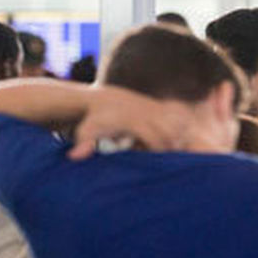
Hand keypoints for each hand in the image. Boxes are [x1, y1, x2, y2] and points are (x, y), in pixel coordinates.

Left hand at [69, 87, 195, 159]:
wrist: (106, 100)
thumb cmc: (95, 120)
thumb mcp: (86, 131)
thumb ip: (83, 144)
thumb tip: (73, 157)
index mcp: (134, 121)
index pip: (157, 141)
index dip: (157, 153)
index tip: (147, 157)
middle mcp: (149, 113)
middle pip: (172, 136)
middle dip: (168, 149)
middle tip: (156, 156)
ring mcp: (158, 108)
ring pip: (181, 127)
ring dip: (175, 139)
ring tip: (161, 147)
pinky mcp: (164, 106)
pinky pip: (183, 119)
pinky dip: (181, 129)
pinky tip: (168, 136)